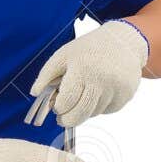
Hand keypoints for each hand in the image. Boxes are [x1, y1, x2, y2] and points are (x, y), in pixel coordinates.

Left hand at [29, 20, 148, 126]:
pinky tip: (100, 91)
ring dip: (85, 110)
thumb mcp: (64, 55)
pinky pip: (107, 110)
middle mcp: (102, 80)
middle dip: (68, 119)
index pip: (66, 102)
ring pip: (93, 114)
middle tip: (63, 118)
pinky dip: (99, 106)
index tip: (57, 107)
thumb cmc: (89, 49)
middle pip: (80, 115)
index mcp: (82, 69)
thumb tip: (34, 93)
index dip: (58, 108)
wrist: (123, 42)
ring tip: (85, 93)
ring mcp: (116, 89)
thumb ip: (46, 74)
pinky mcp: (126, 96)